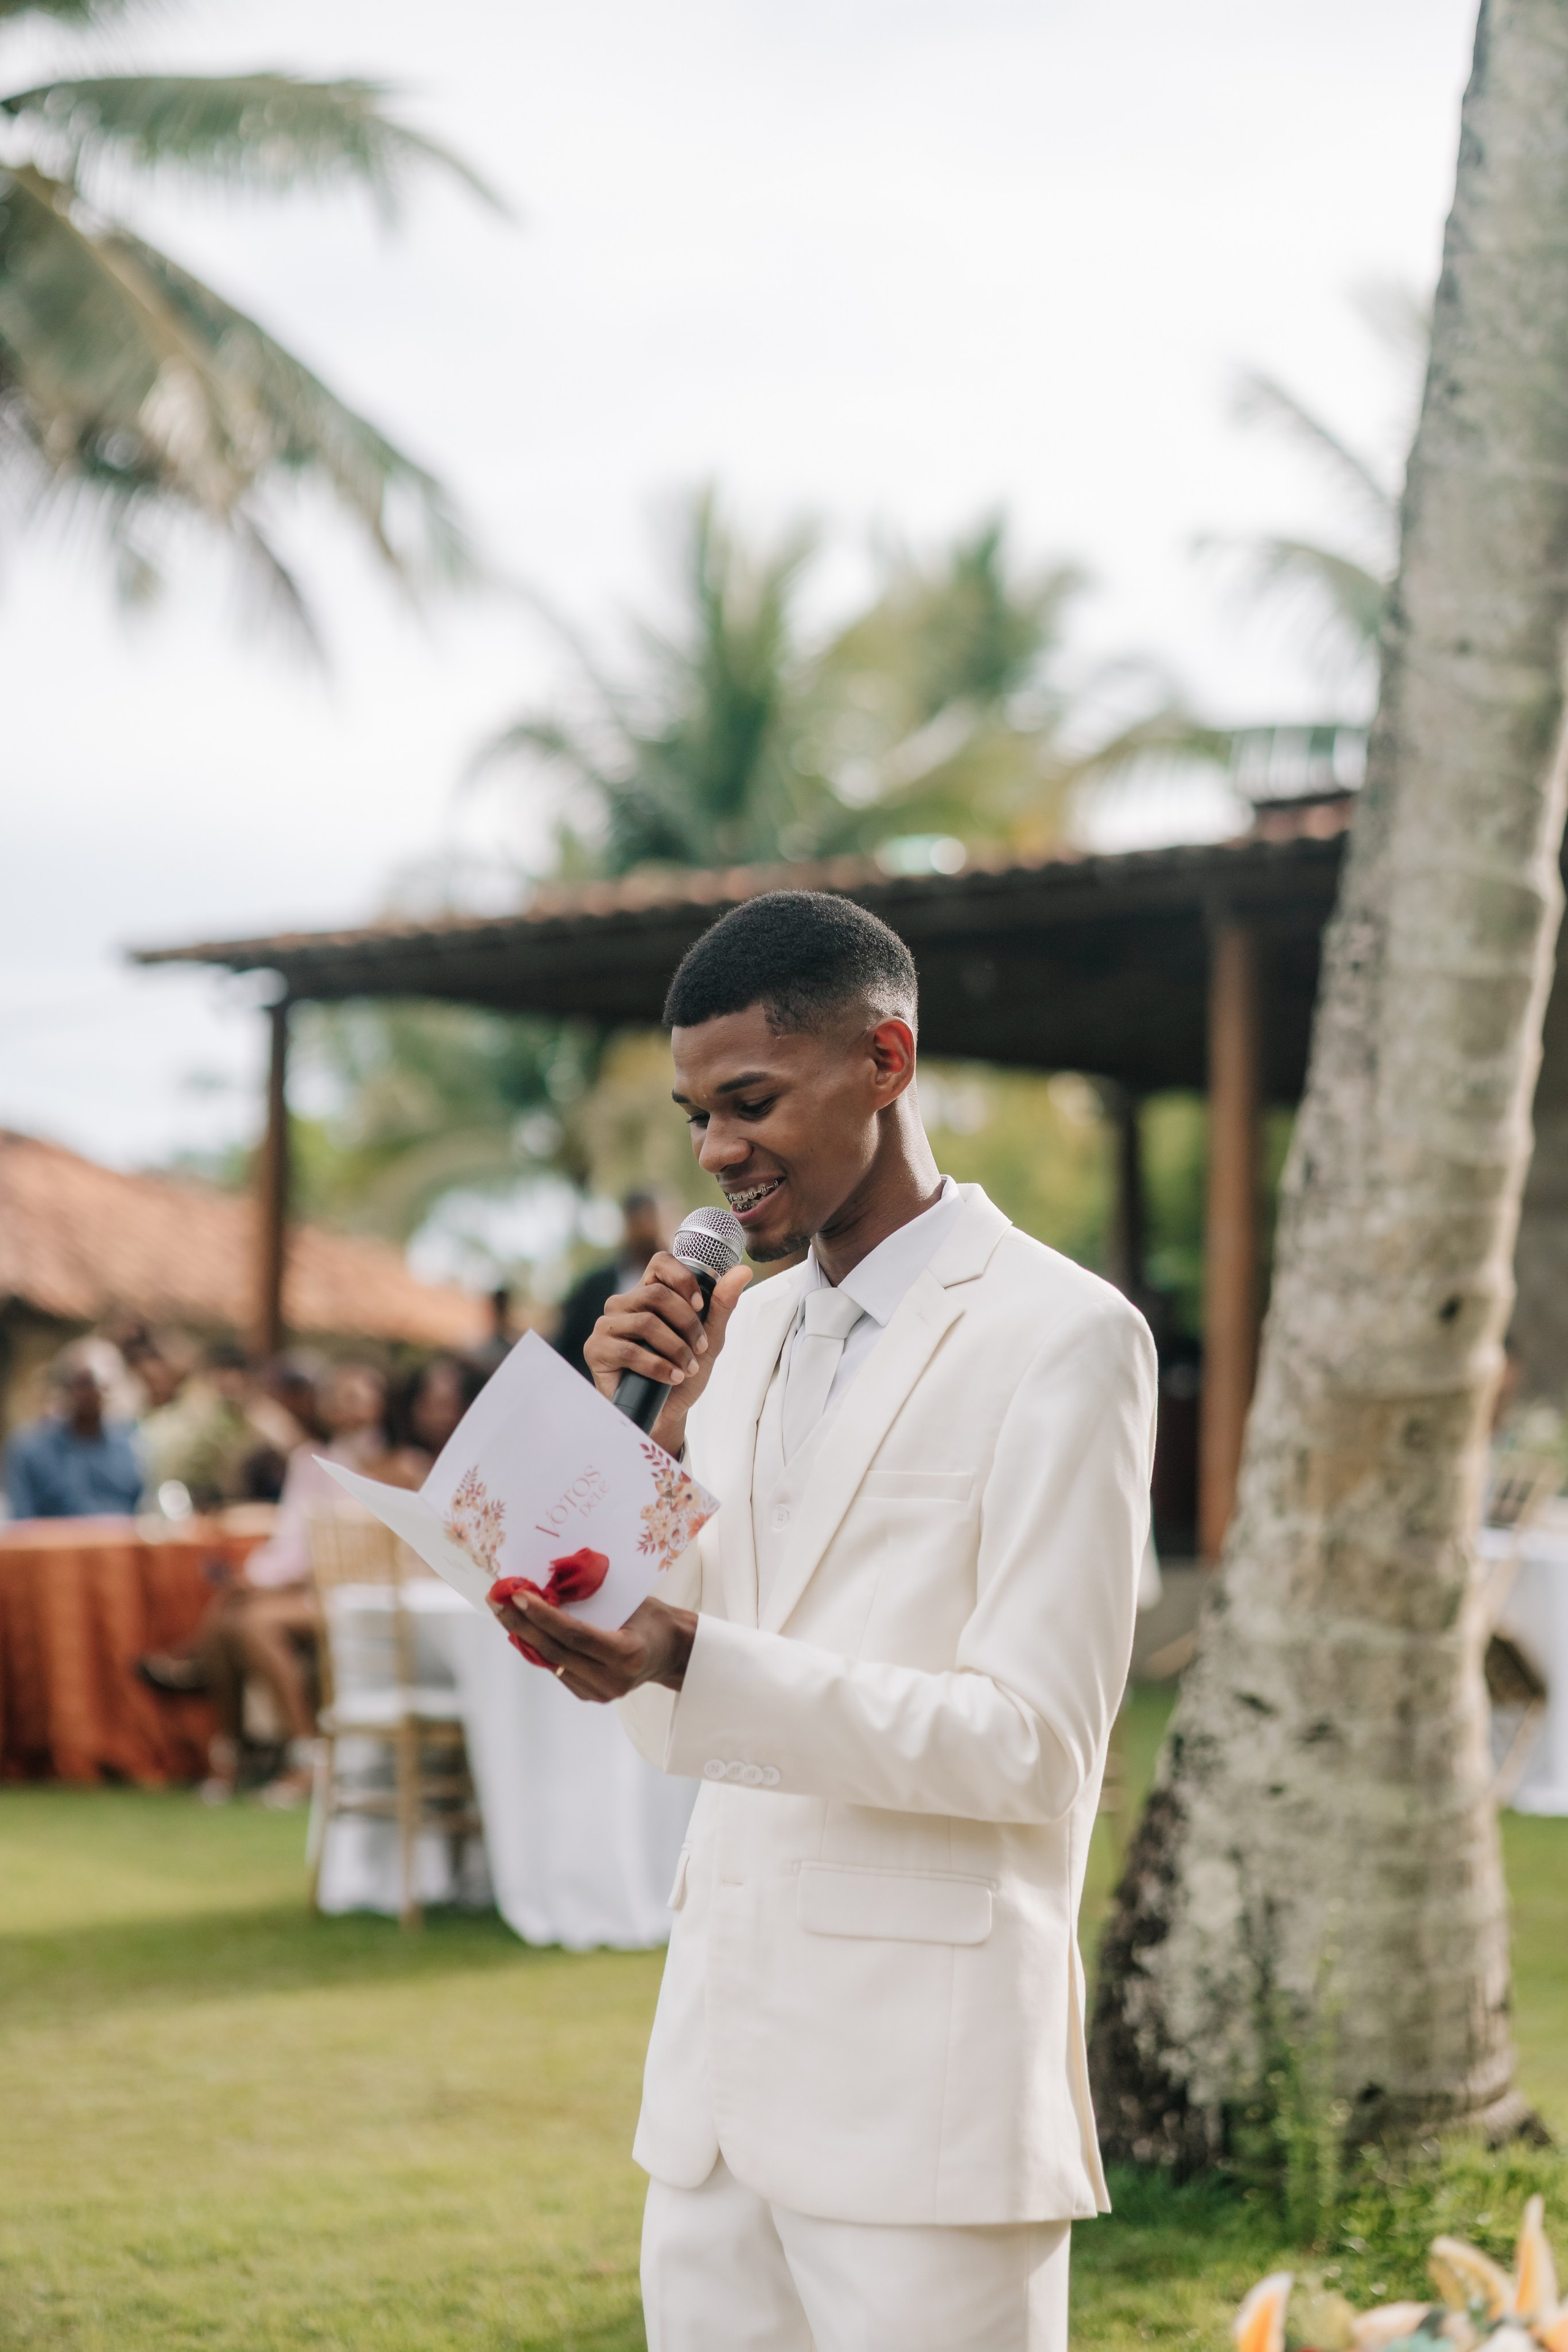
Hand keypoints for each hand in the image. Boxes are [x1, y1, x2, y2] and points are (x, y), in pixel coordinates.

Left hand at [488, 1589, 695, 1700]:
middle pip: (555, 1652)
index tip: (517, 1595)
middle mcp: (613, 1680)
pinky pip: (557, 1669)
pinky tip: (522, 1630)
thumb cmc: (650, 1616)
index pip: (575, 1635)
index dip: (542, 1616)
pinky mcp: (591, 1695)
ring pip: (551, 1663)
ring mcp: (601, 1693)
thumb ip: (592, 1601)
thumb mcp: (629, 1601)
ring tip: (502, 1612)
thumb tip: (544, 1586)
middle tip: (496, 1600)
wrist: (670, 1651)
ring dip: (524, 1636)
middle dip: (521, 1625)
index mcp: (628, 1654)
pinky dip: (538, 1649)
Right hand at [583, 1253, 750, 1451]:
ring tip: (688, 1368)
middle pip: (657, 1294)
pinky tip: (672, 1378)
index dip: (683, 1279)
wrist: (667, 1413)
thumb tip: (743, 1271)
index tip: (700, 1306)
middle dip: (687, 1323)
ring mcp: (607, 1325)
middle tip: (700, 1349)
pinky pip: (629, 1350)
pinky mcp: (596, 1349)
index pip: (661, 1262)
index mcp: (648, 1293)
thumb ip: (722, 1305)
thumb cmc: (684, 1371)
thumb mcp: (709, 1339)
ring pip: (645, 1321)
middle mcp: (624, 1304)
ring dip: (676, 1348)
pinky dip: (658, 1366)